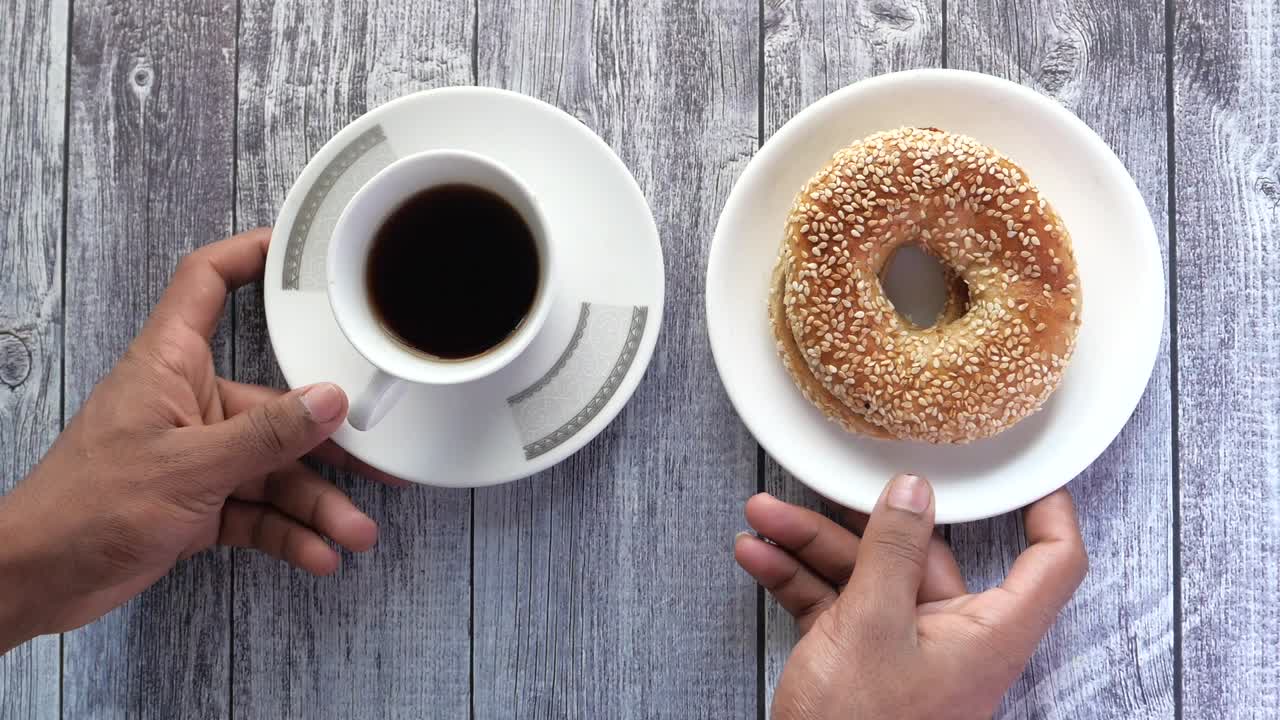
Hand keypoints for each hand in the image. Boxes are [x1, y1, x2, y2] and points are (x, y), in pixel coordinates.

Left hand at [0, 228, 406, 652]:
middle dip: (325, 443)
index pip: (207, 284)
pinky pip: (258, 510)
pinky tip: (317, 553)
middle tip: (373, 461)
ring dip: (315, 503)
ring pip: (273, 469)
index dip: (249, 256)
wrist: (39, 579)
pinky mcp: (197, 502)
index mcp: (170, 365)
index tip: (299, 251)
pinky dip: (289, 532)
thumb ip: (265, 436)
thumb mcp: (188, 468)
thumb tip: (328, 401)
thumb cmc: (84, 507)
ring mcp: (194, 455)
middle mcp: (187, 403)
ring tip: (352, 532)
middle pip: (273, 404)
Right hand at [735, 475, 1086, 719]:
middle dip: (856, 521)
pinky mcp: (861, 661)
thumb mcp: (870, 627)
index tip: (1025, 472)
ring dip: (810, 546)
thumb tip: (912, 492)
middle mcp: (953, 639)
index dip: (1048, 512)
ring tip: (765, 520)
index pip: (1050, 564)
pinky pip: (835, 606)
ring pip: (866, 576)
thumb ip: (892, 553)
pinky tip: (760, 558)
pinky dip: (798, 580)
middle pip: (923, 556)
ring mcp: (904, 650)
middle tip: (820, 489)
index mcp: (986, 635)